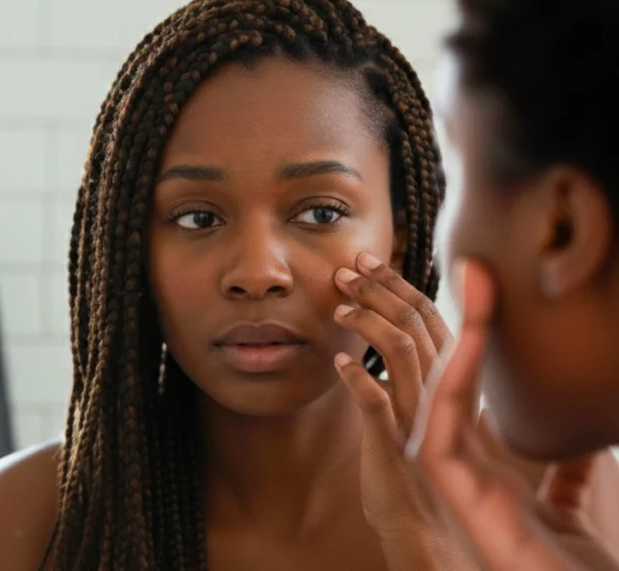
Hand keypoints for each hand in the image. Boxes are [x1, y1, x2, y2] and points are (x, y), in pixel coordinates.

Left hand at [333, 251, 461, 567]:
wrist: (421, 525)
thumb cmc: (412, 462)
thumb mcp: (416, 408)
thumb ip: (407, 372)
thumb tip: (387, 332)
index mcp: (446, 380)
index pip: (428, 315)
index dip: (398, 283)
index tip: (367, 258)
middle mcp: (439, 392)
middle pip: (416, 321)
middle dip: (380, 288)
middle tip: (345, 268)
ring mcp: (418, 417)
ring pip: (401, 351)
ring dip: (368, 321)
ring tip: (339, 305)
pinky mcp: (394, 445)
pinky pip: (376, 403)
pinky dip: (357, 377)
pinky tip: (338, 361)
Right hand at [408, 259, 618, 570]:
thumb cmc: (567, 565)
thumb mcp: (570, 499)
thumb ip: (568, 467)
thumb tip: (589, 438)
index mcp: (476, 455)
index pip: (451, 374)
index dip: (451, 322)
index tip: (462, 269)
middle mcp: (451, 453)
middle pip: (418, 365)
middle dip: (394, 309)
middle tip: (370, 262)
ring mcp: (446, 466)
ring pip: (426, 380)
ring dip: (416, 324)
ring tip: (434, 274)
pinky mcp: (449, 483)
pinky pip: (445, 417)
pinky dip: (459, 372)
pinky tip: (473, 335)